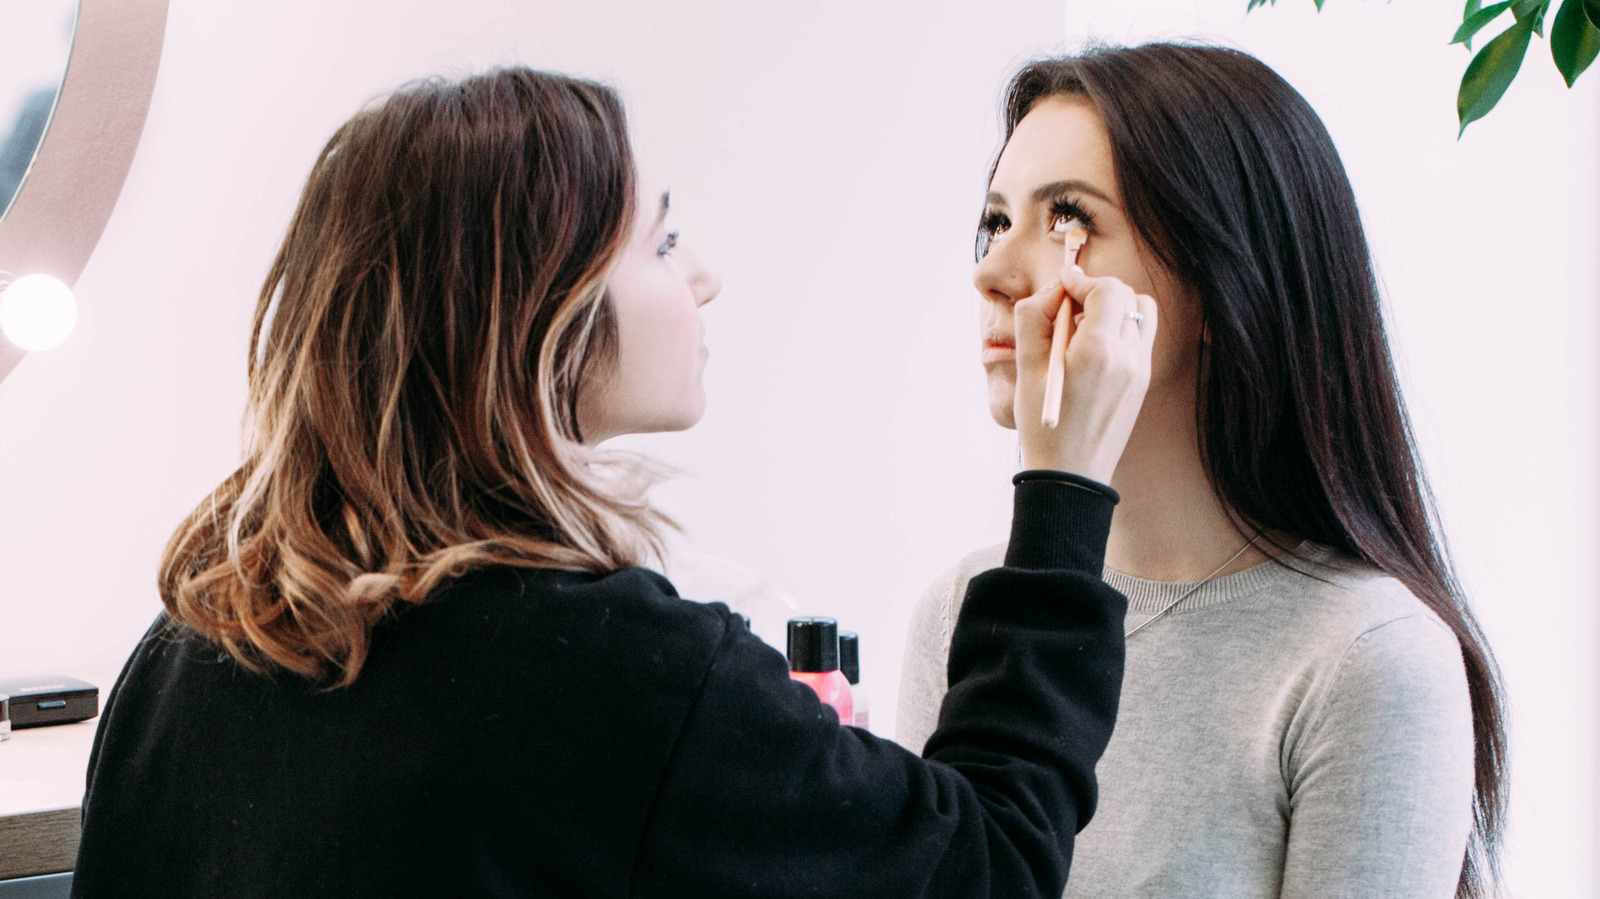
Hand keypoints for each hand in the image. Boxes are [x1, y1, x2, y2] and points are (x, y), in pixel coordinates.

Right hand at [1012, 263, 1156, 481]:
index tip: (1062, 288)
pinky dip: (1121, 331)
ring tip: (1084, 330)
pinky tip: (1094, 351)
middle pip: (1127, 296)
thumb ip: (1033, 317)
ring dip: (1114, 310)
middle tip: (1067, 312)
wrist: (1070, 476)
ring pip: (1141, 314)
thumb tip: (1055, 290)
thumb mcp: (1026, 368)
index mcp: (1099, 351)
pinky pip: (1141, 338)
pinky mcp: (1143, 382)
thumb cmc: (1043, 425)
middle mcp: (1129, 357)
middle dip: (1096, 293)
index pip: (1108, 289)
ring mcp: (1141, 370)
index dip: (1082, 280)